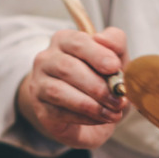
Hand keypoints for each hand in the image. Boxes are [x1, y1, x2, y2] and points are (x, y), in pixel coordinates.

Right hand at [18, 27, 128, 148]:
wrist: (90, 111)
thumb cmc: (102, 79)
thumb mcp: (115, 60)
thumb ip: (115, 43)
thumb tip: (103, 38)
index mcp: (64, 41)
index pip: (77, 42)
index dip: (97, 54)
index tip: (115, 67)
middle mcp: (46, 60)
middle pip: (66, 68)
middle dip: (96, 86)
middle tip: (118, 99)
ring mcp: (39, 84)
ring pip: (58, 91)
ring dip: (90, 105)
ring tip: (113, 113)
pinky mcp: (41, 109)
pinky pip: (59, 113)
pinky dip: (84, 118)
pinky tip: (100, 119)